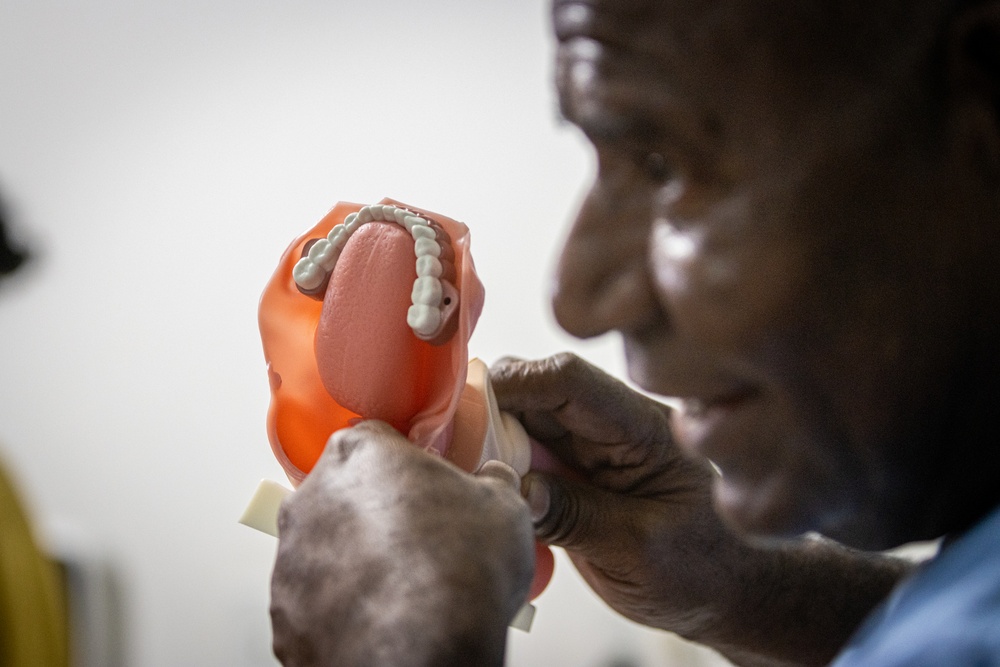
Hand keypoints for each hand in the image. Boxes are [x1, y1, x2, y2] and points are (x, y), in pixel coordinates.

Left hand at [270, 421, 533, 666]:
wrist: (423, 651)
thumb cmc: (457, 572)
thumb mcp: (504, 506)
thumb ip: (492, 481)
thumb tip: (494, 480)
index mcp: (361, 454)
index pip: (378, 439)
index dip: (407, 464)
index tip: (426, 483)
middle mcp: (313, 498)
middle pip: (345, 492)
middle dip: (377, 511)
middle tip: (420, 539)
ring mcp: (292, 558)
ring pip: (325, 549)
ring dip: (356, 561)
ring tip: (404, 586)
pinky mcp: (285, 613)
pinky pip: (314, 601)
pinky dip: (341, 608)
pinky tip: (381, 617)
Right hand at [491, 353, 748, 636]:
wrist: (724, 593)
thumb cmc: (702, 570)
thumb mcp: (640, 550)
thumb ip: (578, 517)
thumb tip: (516, 490)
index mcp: (642, 428)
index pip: (570, 381)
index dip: (515, 385)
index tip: (466, 411)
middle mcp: (611, 426)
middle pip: (535, 392)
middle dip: (488, 414)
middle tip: (455, 456)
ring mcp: (589, 449)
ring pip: (521, 422)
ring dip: (487, 443)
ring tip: (465, 477)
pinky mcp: (572, 474)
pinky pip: (523, 456)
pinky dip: (497, 469)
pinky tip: (484, 491)